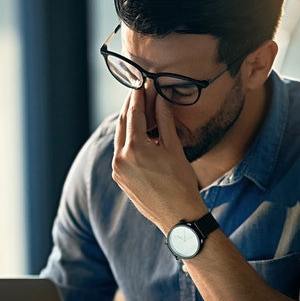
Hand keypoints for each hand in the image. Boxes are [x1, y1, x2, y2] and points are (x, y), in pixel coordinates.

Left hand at [112, 88, 206, 232]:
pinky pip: (121, 153)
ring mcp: (118, 170)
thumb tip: (160, 98)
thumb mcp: (174, 148)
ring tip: (139, 111)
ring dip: (128, 123)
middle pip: (123, 124)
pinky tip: (138, 135)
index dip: (138, 96)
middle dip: (130, 107)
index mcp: (135, 148)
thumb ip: (164, 121)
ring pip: (120, 138)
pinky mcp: (120, 179)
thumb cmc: (181, 183)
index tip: (141, 84)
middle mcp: (120, 158)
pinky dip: (128, 141)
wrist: (178, 216)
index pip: (134, 113)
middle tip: (138, 92)